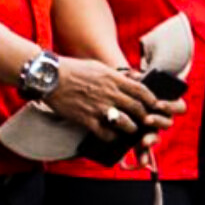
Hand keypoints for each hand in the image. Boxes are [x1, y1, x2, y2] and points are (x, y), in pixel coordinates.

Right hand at [46, 59, 180, 142]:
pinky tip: (112, 137)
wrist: (49, 77)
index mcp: (114, 79)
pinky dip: (111, 137)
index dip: (151, 99)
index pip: (141, 90)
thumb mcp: (100, 67)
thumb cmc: (74, 69)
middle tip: (147, 121)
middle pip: (137, 108)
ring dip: (131, 129)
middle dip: (145, 116)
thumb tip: (135, 77)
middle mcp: (110, 93)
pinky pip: (104, 133)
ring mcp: (98, 107)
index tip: (155, 105)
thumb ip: (117, 75)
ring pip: (125, 123)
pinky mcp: (85, 119)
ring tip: (132, 131)